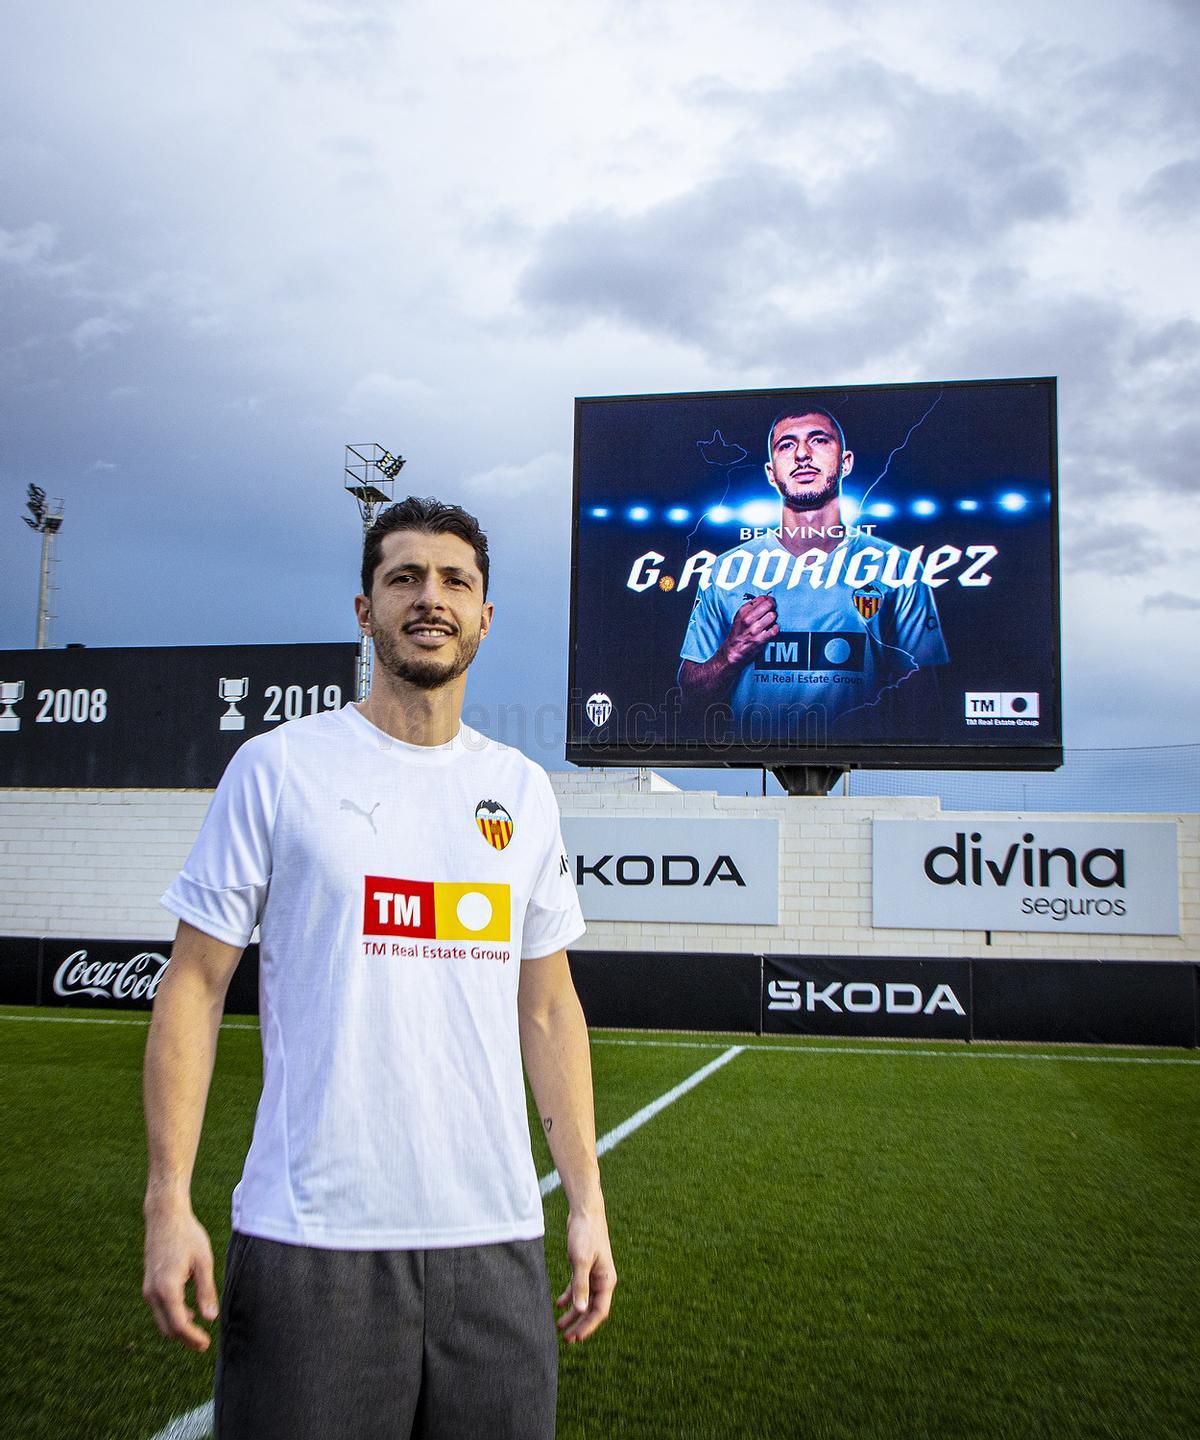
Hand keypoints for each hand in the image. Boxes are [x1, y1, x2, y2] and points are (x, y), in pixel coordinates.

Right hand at [142, 1203, 218, 1351]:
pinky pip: (159, 1309)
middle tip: (203, 1343)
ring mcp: (148, 1289)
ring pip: (161, 1320)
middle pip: (167, 1328)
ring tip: (198, 1330)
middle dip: (185, 1338)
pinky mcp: (148, 1284)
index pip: (178, 1325)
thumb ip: (206, 1291)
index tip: (205, 1344)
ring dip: (178, 1328)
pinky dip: (172, 1316)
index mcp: (167, 1288)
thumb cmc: (187, 1236)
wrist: (165, 1217)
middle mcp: (152, 1293)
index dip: (192, 1338)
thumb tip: (210, 1318)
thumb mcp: (203, 1261)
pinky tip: (188, 1311)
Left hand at [556, 1206, 616, 1343]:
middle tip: (566, 1339)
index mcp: (606, 1281)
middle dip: (580, 1324)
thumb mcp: (580, 1261)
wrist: (585, 1211)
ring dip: (573, 1314)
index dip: (588, 1327)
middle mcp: (602, 1280)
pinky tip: (559, 1304)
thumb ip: (580, 1286)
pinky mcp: (584, 1267)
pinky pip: (578, 1288)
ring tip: (559, 1326)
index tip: (576, 1338)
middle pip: (592, 1309)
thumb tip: (580, 1310)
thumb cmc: (585, 1234)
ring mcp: (593, 1274)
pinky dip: (569, 1297)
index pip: (599, 1311)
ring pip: (584, 1300)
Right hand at [723, 595, 778, 665]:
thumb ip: (752, 606)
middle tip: (772, 610)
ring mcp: (755, 629)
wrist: (733, 650)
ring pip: (773, 616)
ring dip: (774, 618)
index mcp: (743, 611)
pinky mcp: (761, 639)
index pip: (762, 598)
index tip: (769, 603)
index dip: (768, 599)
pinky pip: (775, 629)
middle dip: (773, 607)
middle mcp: (748, 619)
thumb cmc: (738, 632)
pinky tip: (771, 629)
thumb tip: (767, 599)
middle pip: (769, 605)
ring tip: (770, 621)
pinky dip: (775, 628)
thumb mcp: (740, 616)